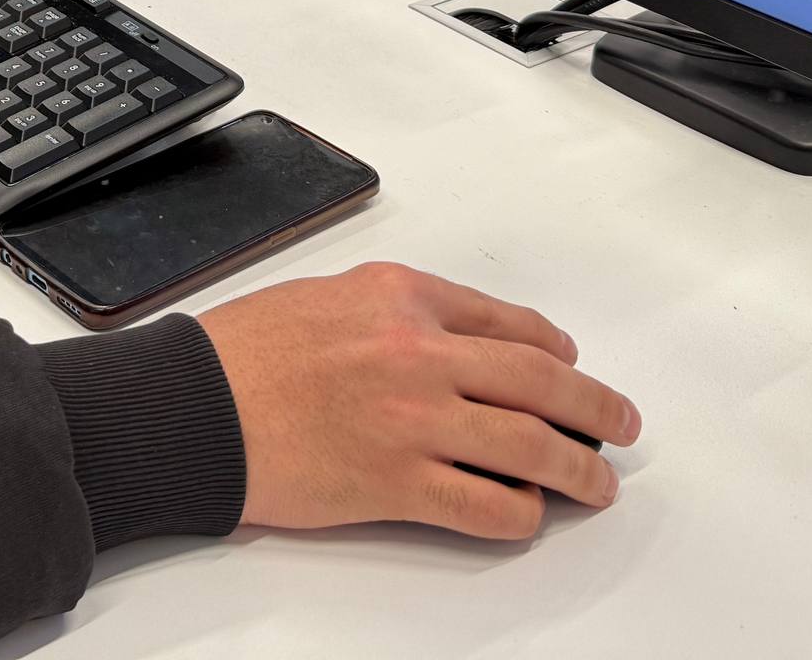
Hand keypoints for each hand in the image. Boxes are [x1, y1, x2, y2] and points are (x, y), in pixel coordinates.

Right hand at [197, 262, 638, 539]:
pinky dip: (519, 516)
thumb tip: (450, 342)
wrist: (192, 405)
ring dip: (578, 471)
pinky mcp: (396, 483)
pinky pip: (486, 506)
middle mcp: (419, 352)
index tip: (571, 367)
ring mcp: (414, 421)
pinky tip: (527, 516)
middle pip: (541, 381)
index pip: (508, 323)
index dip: (555, 351)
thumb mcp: (327, 295)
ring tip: (596, 485)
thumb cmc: (241, 352)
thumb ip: (394, 312)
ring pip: (530, 447)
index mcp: (401, 296)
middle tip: (620, 425)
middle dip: (596, 408)